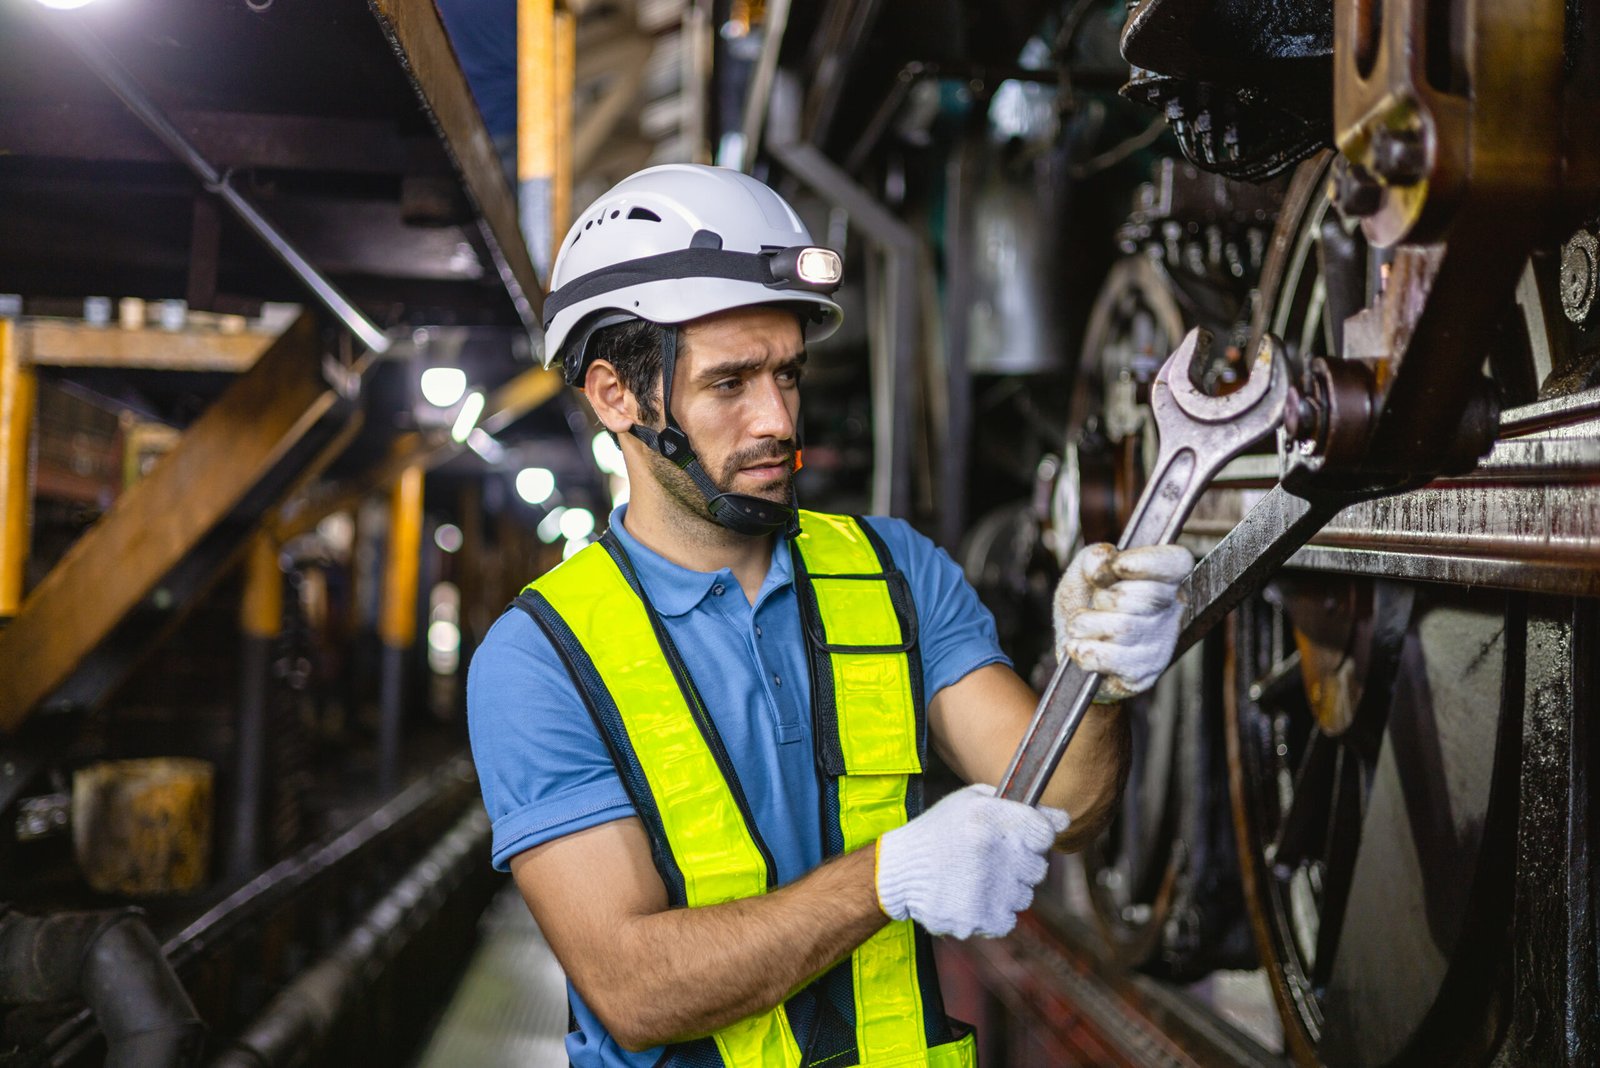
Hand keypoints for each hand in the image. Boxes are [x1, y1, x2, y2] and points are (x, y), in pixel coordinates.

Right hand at [875, 783, 1069, 938]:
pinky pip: (1007, 920)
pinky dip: (993, 914)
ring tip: (974, 879)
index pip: (1044, 833)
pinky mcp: (979, 919)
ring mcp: (987, 889)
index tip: (1019, 838)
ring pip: (1023, 897)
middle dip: (1019, 865)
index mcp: (991, 817)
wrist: (898, 870)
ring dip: (1006, 891)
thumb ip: (1018, 806)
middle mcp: (992, 852)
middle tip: (988, 860)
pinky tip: (971, 898)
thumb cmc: (939, 831)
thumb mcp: (972, 801)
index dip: (1034, 836)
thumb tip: (1063, 819)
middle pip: (1038, 869)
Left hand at [1053, 542, 1192, 700]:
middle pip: (1148, 596)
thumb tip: (1104, 561)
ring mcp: (1160, 647)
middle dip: (1107, 597)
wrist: (1072, 649)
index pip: (1178, 562)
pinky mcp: (1142, 675)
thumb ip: (1092, 558)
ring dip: (1087, 624)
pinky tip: (1082, 645)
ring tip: (1082, 625)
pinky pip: (1108, 658)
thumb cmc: (1085, 607)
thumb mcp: (1083, 573)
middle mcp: (1170, 613)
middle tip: (1096, 603)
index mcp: (1164, 580)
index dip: (1147, 561)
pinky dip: (1082, 649)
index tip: (1117, 565)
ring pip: (1123, 628)